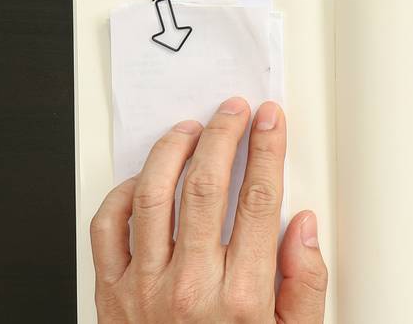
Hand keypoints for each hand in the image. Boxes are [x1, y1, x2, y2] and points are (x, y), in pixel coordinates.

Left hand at [90, 97, 327, 322]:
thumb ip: (305, 284)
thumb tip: (303, 227)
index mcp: (240, 299)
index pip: (257, 200)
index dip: (267, 149)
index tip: (271, 122)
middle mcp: (189, 290)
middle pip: (204, 186)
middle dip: (223, 135)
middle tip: (233, 112)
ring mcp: (143, 290)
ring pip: (152, 196)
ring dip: (173, 150)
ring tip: (190, 129)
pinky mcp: (110, 294)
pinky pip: (108, 226)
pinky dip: (124, 192)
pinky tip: (145, 178)